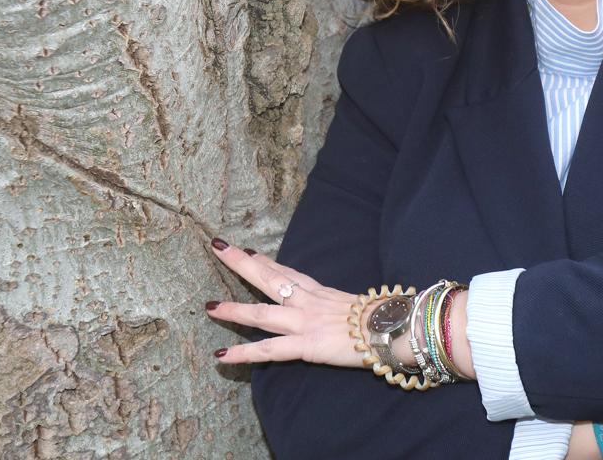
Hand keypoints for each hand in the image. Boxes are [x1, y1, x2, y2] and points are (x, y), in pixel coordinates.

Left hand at [205, 241, 368, 367]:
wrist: (392, 328)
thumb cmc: (382, 318)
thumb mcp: (357, 304)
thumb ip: (340, 306)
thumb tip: (341, 309)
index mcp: (320, 293)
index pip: (288, 273)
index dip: (266, 262)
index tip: (248, 251)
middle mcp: (308, 302)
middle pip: (269, 278)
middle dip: (241, 263)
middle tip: (218, 247)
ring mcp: (304, 322)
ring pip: (262, 313)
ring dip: (233, 309)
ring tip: (209, 307)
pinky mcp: (306, 345)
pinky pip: (269, 350)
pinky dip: (243, 353)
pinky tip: (222, 355)